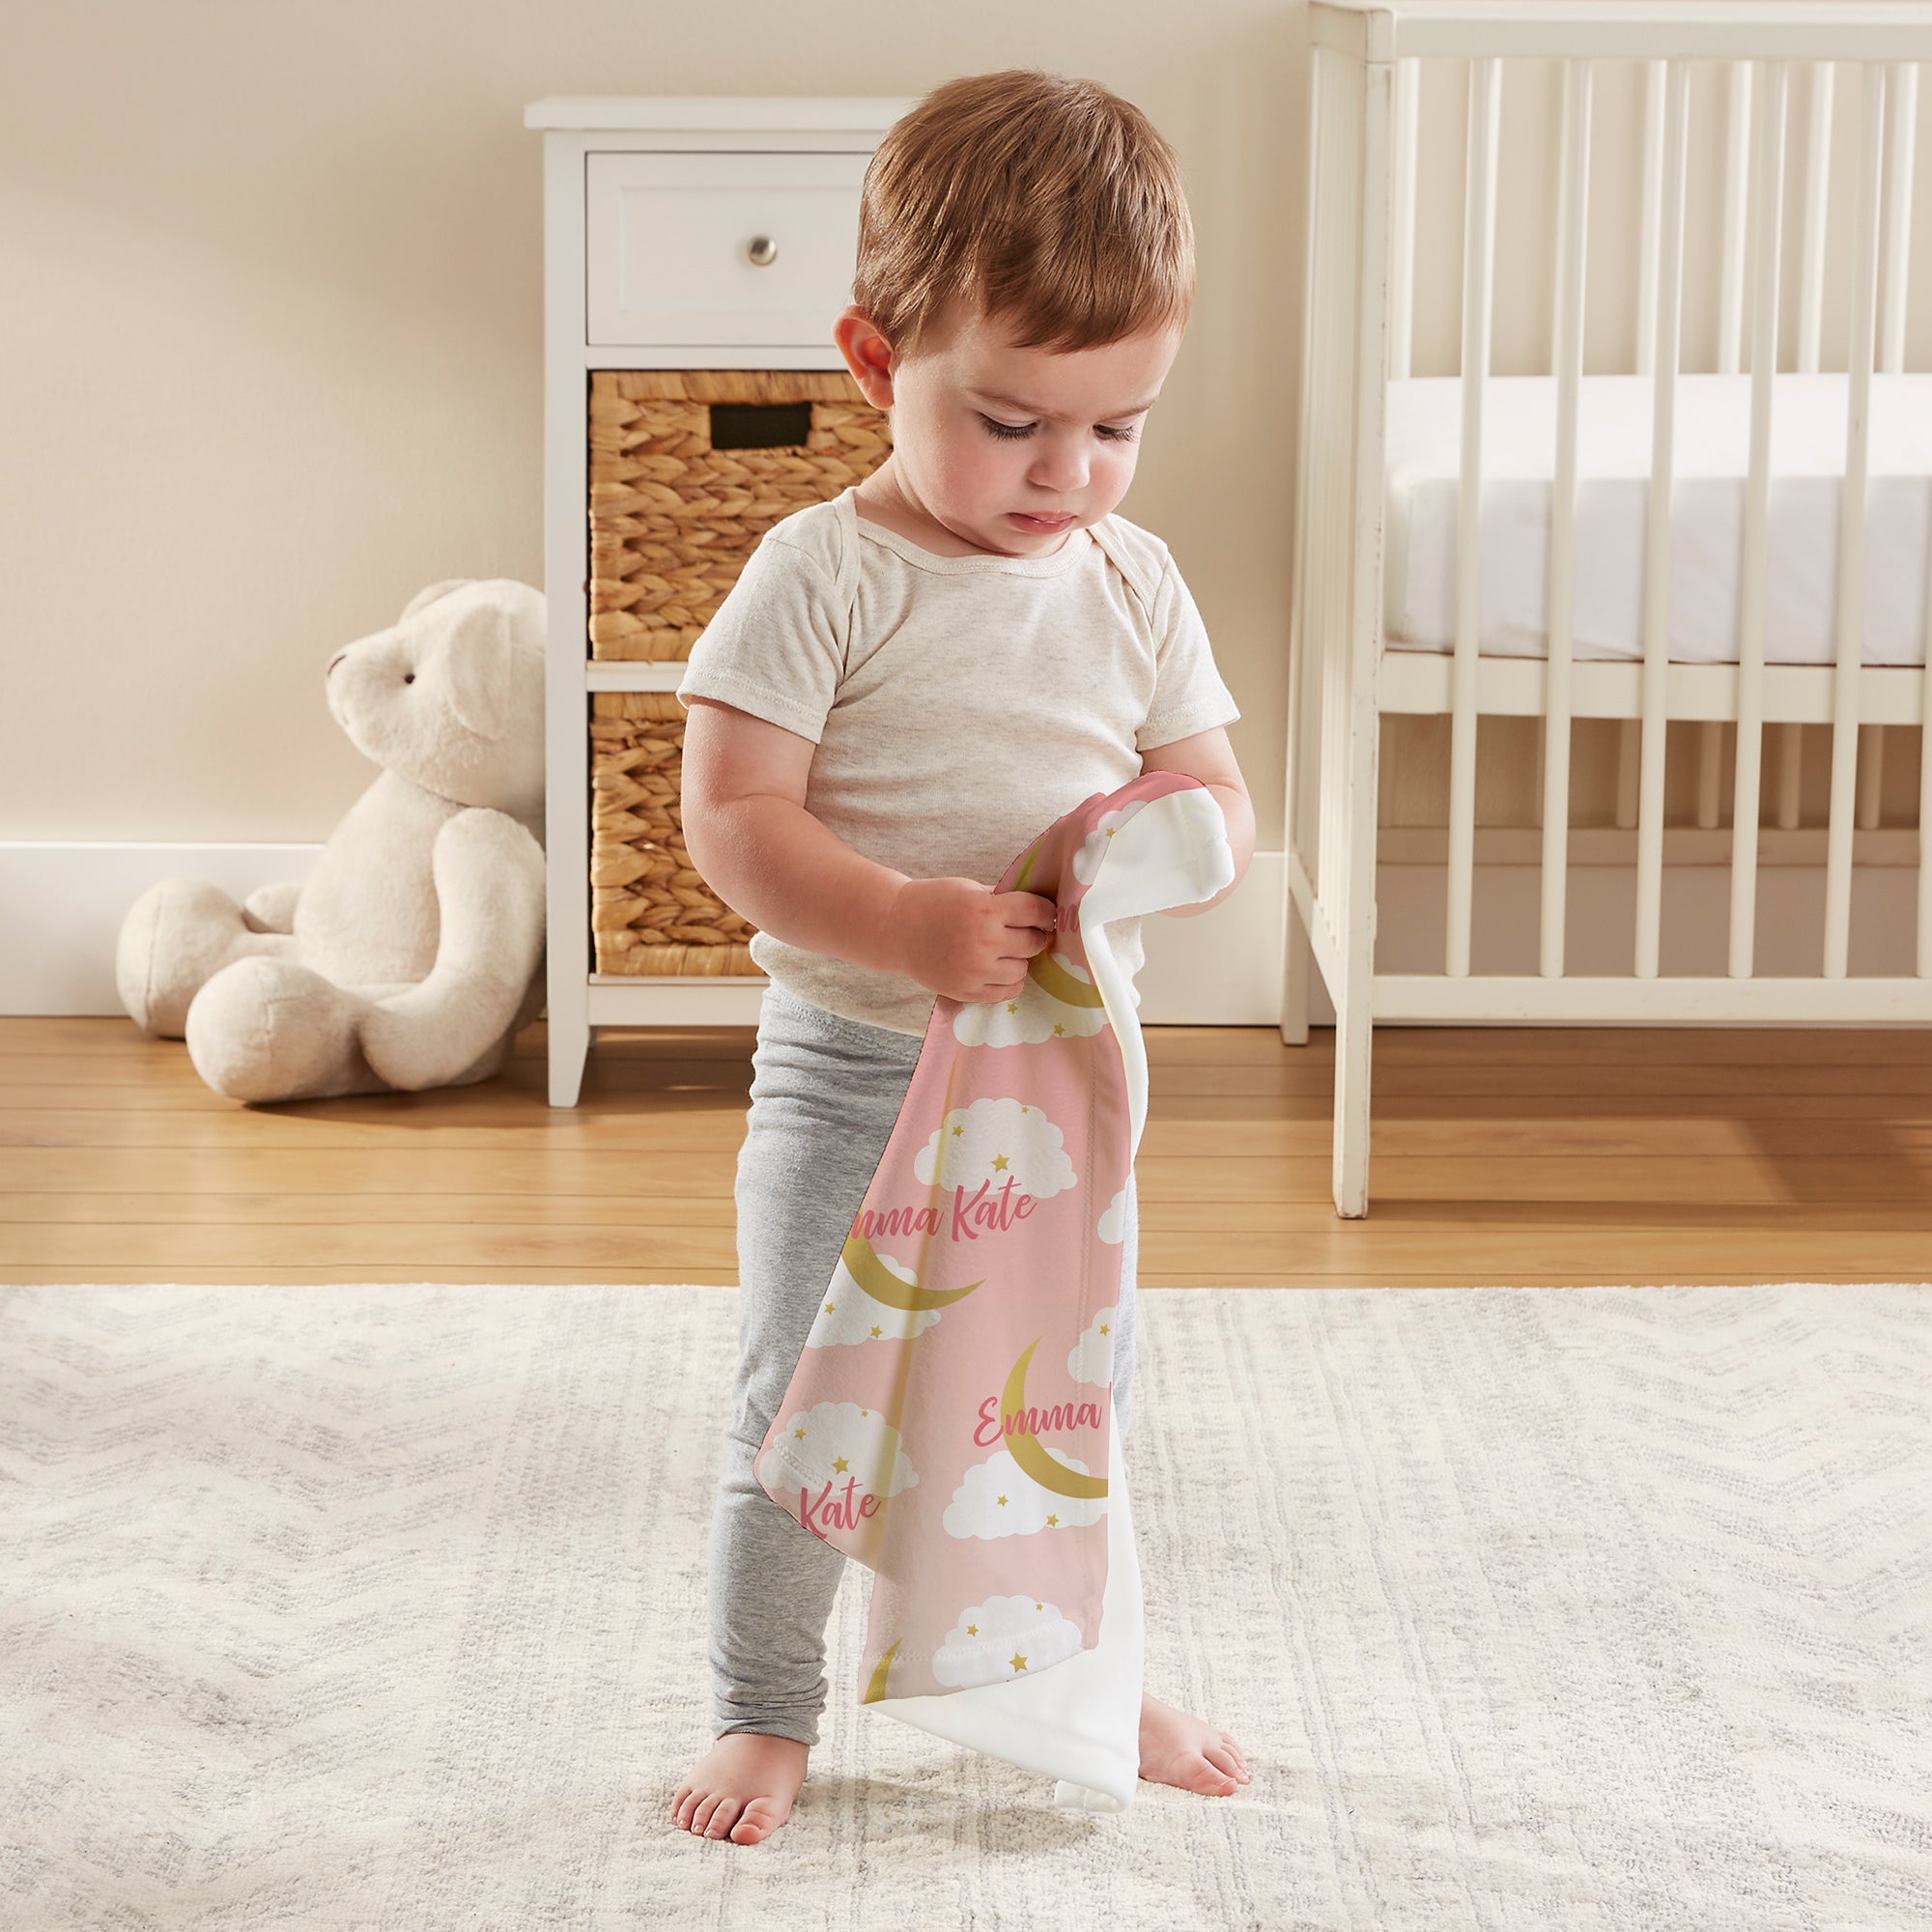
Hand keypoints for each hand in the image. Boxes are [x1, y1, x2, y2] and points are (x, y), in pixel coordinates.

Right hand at [889, 877, 1058, 1005]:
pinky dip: (1008, 980)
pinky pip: (1007, 991)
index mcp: (984, 909)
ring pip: (1023, 969)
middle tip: (1020, 931)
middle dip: (1031, 935)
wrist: (896, 928)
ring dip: (1018, 959)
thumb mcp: (970, 889)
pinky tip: (996, 967)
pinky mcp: (967, 991)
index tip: (1044, 914)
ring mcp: (975, 970)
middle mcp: (983, 941)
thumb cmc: (935, 903)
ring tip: (1002, 949)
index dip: (1046, 912)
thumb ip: (1003, 900)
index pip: (1036, 912)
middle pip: (1033, 942)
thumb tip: (1041, 911)